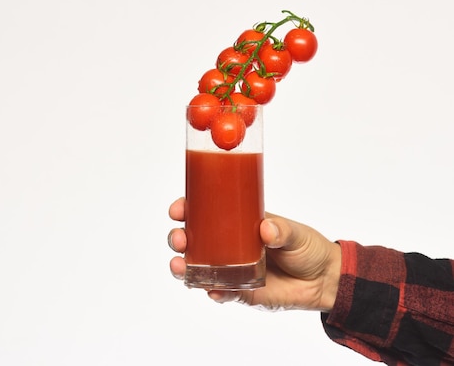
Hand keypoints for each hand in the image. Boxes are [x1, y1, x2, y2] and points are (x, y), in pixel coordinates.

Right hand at [167, 197, 340, 311]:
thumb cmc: (307, 248)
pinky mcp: (240, 291)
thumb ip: (281, 230)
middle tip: (179, 239)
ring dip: (183, 267)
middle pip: (192, 240)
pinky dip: (211, 291)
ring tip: (179, 266)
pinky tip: (210, 290)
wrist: (324, 280)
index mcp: (237, 223)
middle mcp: (228, 246)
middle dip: (178, 238)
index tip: (178, 210)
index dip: (186, 209)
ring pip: (197, 267)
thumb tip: (265, 229)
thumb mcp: (295, 233)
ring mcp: (231, 269)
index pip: (204, 213)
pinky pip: (219, 292)